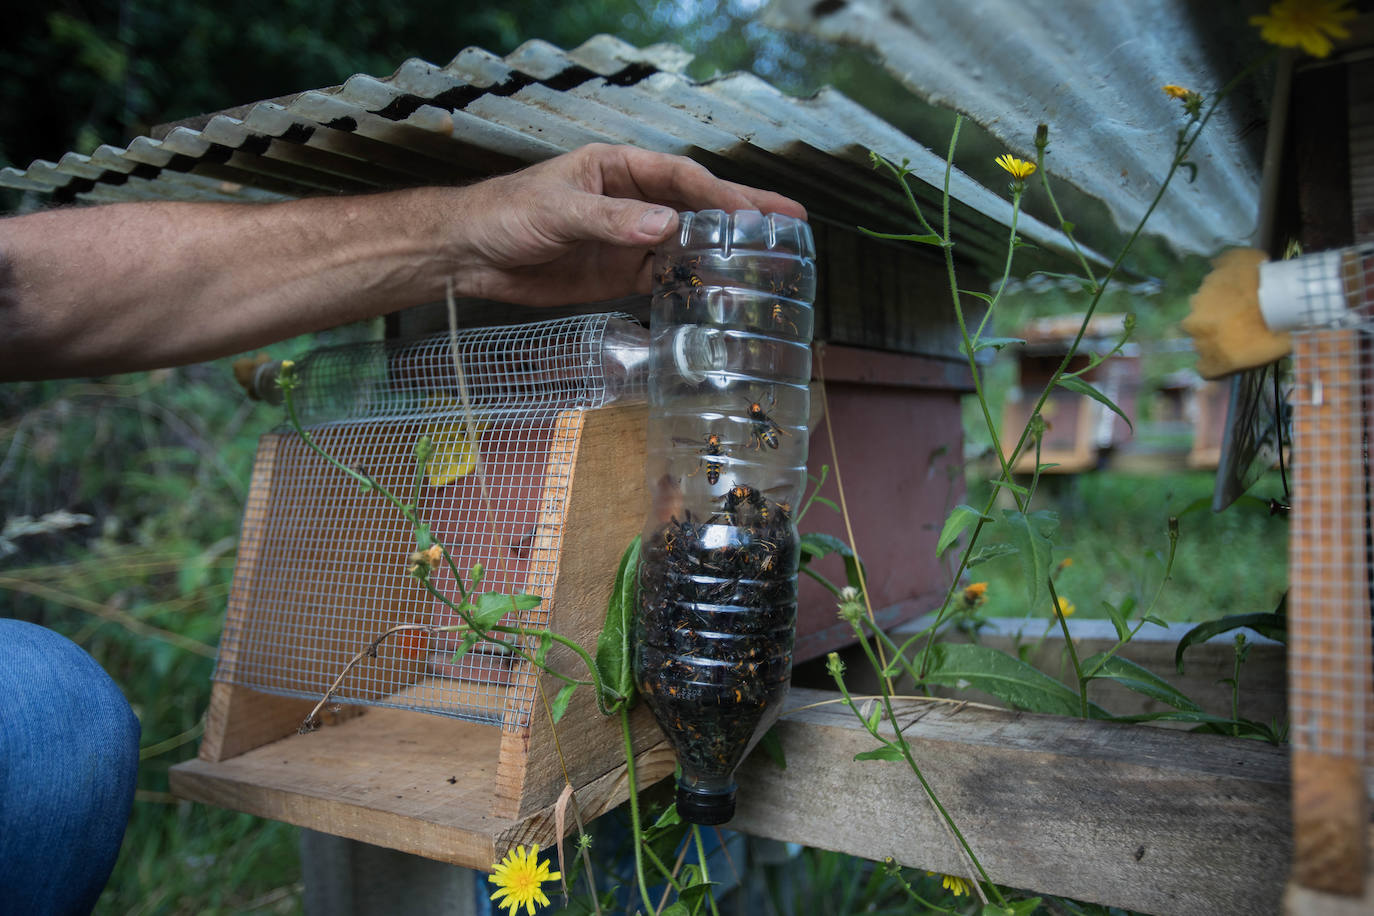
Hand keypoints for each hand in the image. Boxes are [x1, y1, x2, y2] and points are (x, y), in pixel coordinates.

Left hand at [443, 143, 806, 305]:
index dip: (722, 191)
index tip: (756, 209)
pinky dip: (690, 286)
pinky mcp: (617, 274)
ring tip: (767, 264)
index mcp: (618, 169)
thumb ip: (612, 220)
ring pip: (686, 245)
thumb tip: (667, 226)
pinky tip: (718, 294)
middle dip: (741, 215)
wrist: (469, 255)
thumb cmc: (506, 214)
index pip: (681, 178)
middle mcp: (631, 201)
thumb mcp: (557, 211)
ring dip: (721, 255)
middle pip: (696, 207)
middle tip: (790, 223)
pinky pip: (663, 278)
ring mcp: (627, 239)